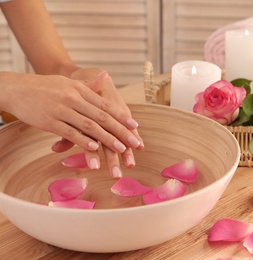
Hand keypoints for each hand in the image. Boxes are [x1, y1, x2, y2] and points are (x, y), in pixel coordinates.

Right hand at [0, 71, 142, 177]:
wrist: (16, 88)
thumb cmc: (44, 87)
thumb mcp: (68, 83)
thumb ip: (88, 84)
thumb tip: (106, 76)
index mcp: (80, 89)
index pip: (106, 105)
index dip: (121, 117)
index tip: (134, 127)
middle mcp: (74, 98)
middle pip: (102, 117)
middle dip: (121, 131)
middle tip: (135, 143)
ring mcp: (62, 110)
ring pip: (89, 126)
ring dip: (107, 139)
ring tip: (120, 149)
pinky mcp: (50, 121)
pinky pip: (70, 132)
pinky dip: (83, 141)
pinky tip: (95, 149)